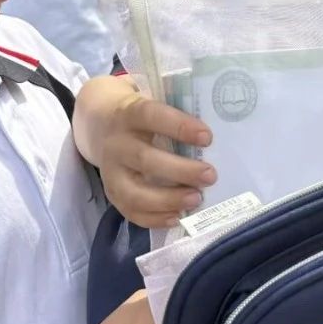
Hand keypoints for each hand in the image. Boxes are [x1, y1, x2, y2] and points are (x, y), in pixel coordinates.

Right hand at [97, 89, 217, 227]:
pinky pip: (130, 212)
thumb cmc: (142, 117)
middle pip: (145, 160)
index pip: (152, 116)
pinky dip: (155, 219)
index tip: (207, 138)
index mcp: (129, 114)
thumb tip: (221, 135)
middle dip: (181, 171)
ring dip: (168, 200)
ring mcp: (109, 171)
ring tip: (196, 200)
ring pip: (134, 193)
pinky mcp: (110, 192)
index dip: (179, 126)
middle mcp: (116, 143)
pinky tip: (178, 217)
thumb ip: (177, 116)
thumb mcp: (153, 104)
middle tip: (210, 176)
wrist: (100, 124)